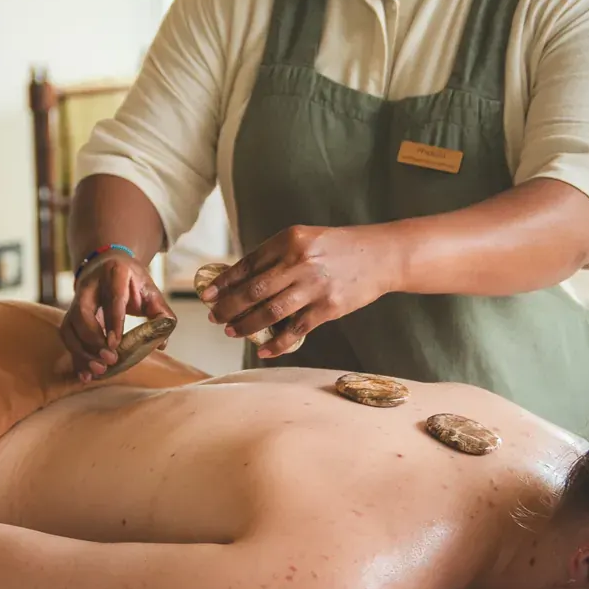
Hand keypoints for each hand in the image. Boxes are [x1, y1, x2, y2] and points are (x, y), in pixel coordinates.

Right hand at [60, 253, 172, 380]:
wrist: (108, 265)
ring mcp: (75, 300)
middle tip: (110, 360)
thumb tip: (161, 343)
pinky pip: (67, 336)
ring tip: (98, 370)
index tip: (115, 345)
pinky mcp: (69, 314)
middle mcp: (89, 286)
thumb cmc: (131, 280)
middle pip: (83, 313)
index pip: (112, 299)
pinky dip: (75, 357)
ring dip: (81, 352)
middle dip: (93, 340)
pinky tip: (85, 374)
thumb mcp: (150, 290)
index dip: (112, 322)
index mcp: (114, 273)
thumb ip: (161, 313)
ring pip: (70, 327)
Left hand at [202, 225, 398, 359]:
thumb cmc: (339, 248)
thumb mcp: (306, 239)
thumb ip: (277, 256)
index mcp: (290, 240)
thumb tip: (241, 279)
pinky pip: (296, 330)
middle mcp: (300, 261)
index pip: (248, 264)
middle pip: (253, 290)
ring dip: (246, 325)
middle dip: (228, 307)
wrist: (381, 256)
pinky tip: (263, 349)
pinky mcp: (328, 307)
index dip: (224, 282)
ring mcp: (314, 286)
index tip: (207, 294)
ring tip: (232, 331)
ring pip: (270, 312)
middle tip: (214, 317)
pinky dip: (277, 343)